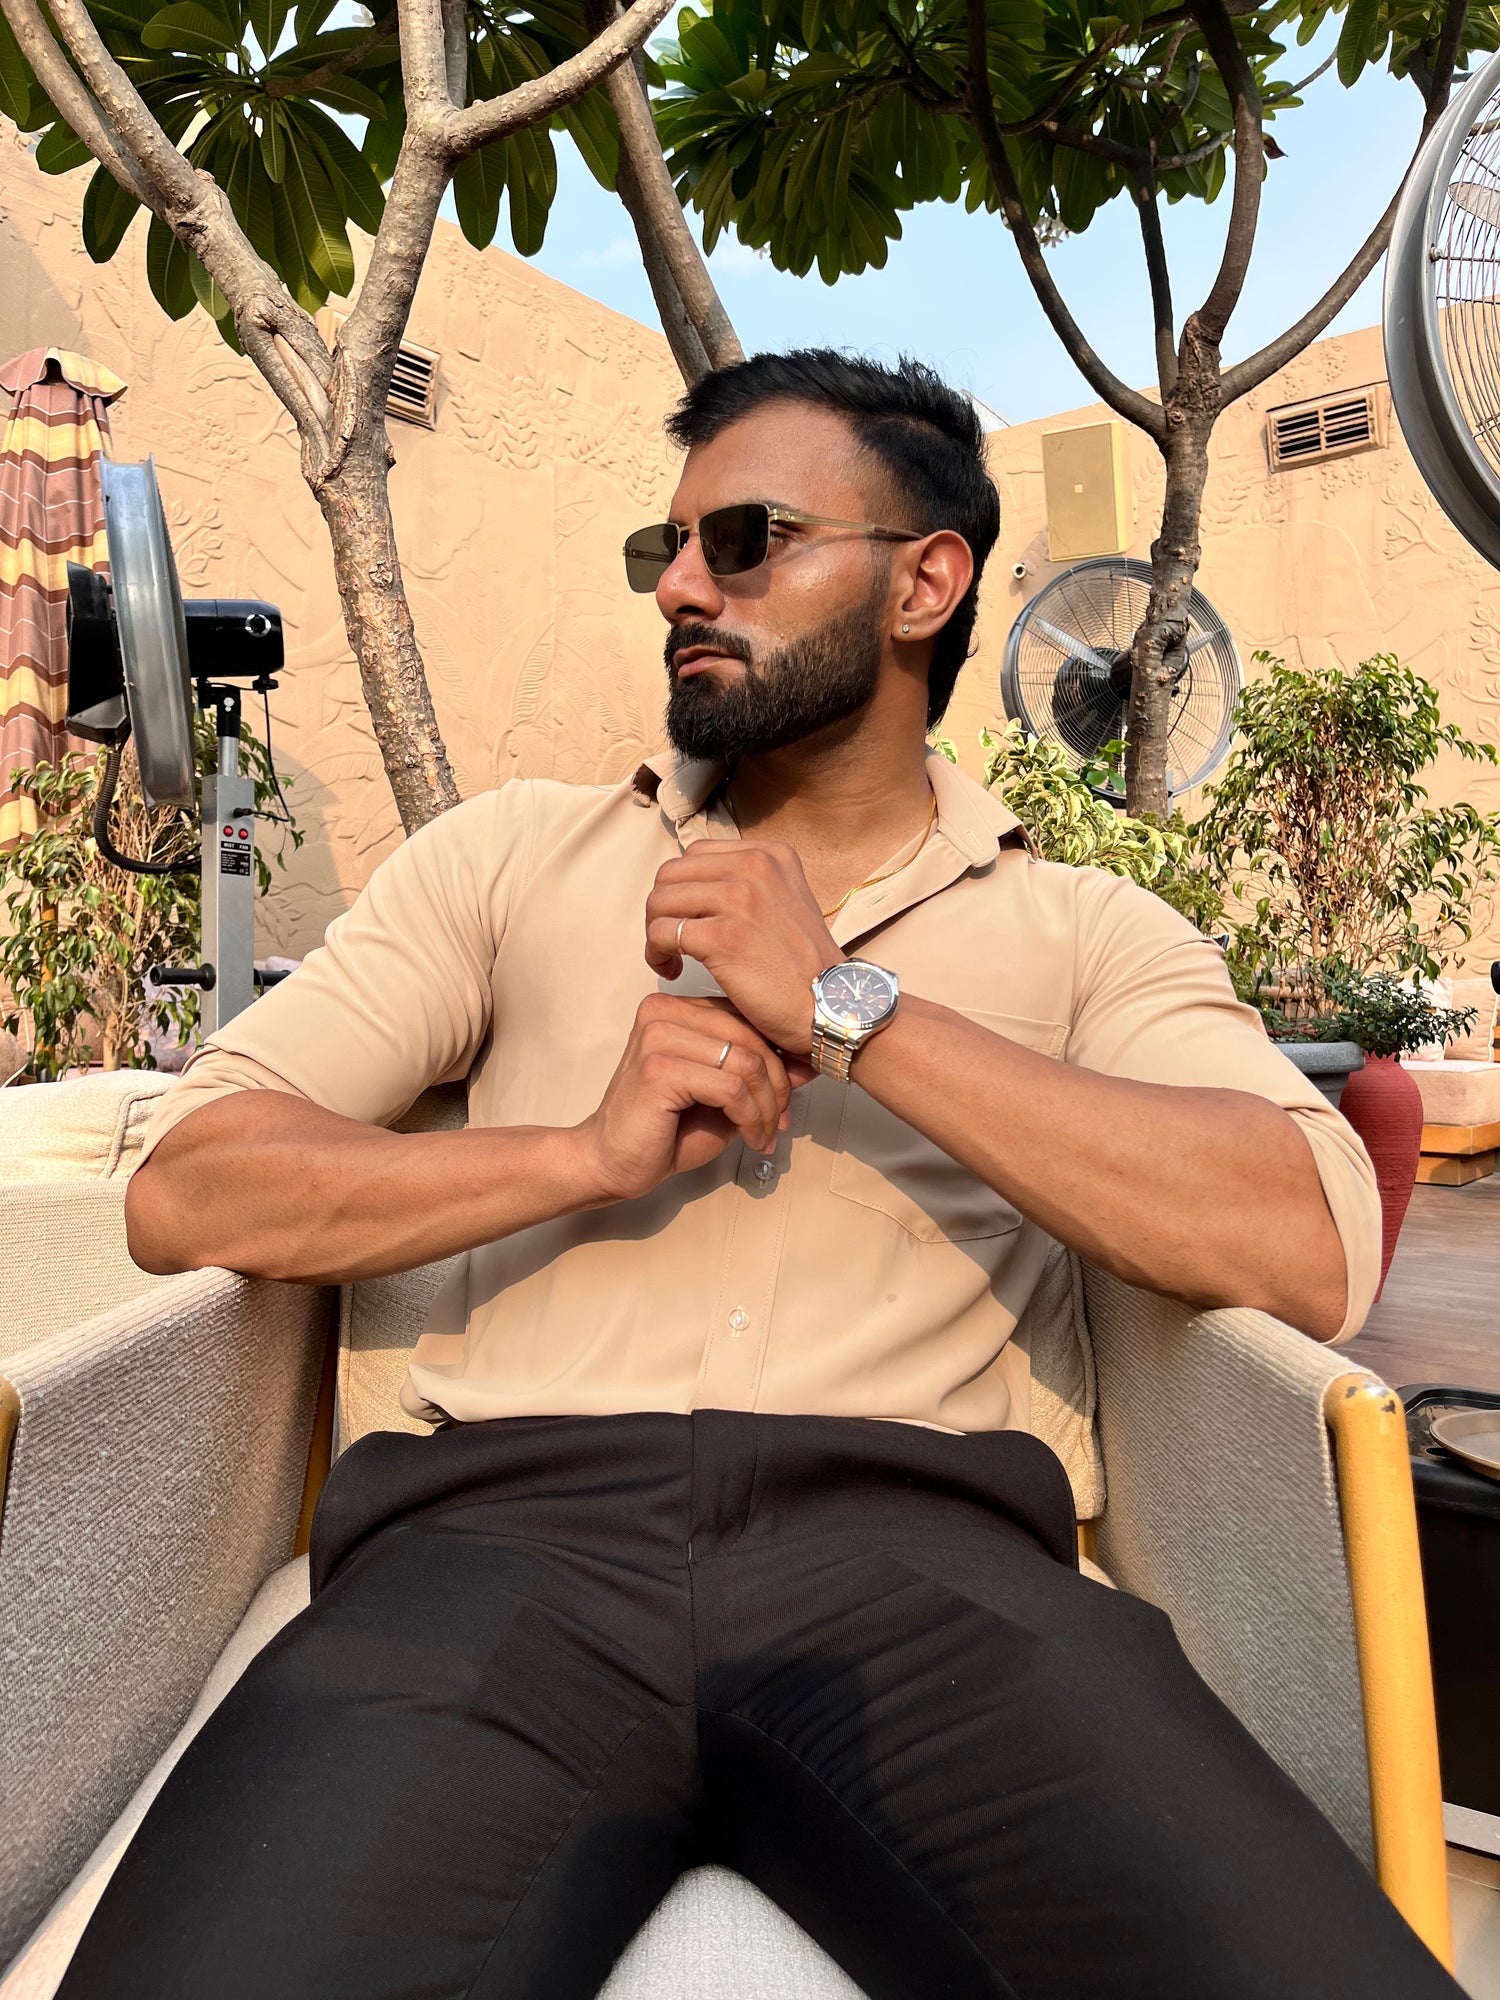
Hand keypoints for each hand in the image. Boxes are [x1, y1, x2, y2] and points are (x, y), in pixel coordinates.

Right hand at [572, 994, 815, 1203]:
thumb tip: (807, 1065)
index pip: (746, 1018)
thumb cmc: (663, 1131)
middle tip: (780, 1121)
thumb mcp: (723, 1098)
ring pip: (746, 1063)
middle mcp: (663, 1013)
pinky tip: (750, 1138)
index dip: (777, 1059)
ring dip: (766, 1107)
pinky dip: (751, 1118)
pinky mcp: (658, 1069)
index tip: (787, 1097)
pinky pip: (731, 1089)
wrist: (611, 1162)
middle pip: (751, 1037)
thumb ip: (758, 1076)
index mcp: (676, 1009)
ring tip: (764, 1134)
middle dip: (777, 1085)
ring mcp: (658, 1037)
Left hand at [644, 841, 840, 1054]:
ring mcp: (741, 899)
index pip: (696, 854)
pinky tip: (674, 971)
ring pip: (661, 900)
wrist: (833, 1006)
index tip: (688, 918)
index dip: (682, 888)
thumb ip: (748, 886)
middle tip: (671, 941)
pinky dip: (658, 954)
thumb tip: (694, 885)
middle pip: (671, 873)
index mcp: (770, 855)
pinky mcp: (725, 936)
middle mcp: (756, 867)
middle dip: (662, 908)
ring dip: (655, 931)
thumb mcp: (786, 903)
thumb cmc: (805, 967)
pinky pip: (663, 933)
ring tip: (670, 957)